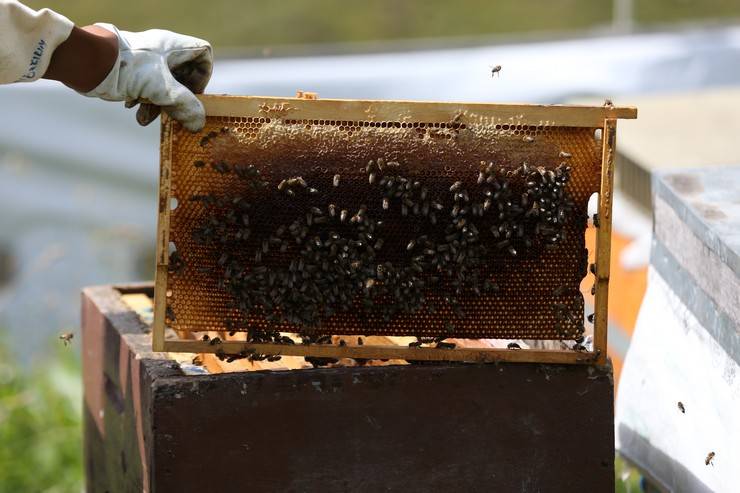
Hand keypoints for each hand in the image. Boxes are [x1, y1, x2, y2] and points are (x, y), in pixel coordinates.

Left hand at [86, 24, 212, 131]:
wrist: (88, 64)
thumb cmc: (128, 70)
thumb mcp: (162, 90)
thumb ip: (185, 106)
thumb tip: (198, 124)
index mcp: (173, 46)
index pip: (203, 54)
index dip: (203, 75)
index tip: (194, 93)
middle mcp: (162, 51)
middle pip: (184, 75)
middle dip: (179, 98)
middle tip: (174, 113)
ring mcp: (147, 61)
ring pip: (165, 84)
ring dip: (160, 105)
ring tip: (147, 118)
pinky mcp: (132, 71)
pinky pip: (147, 87)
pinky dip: (145, 101)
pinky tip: (134, 111)